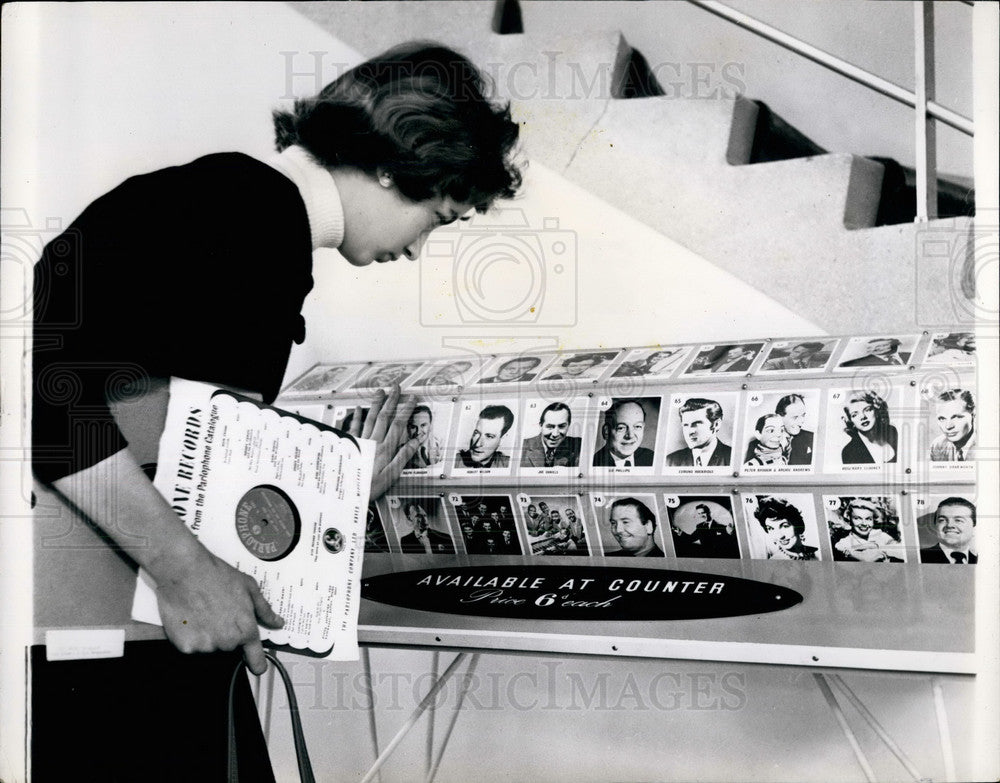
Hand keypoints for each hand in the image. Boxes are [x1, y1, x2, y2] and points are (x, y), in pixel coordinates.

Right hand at [154, 550, 283, 674]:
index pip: (256, 661)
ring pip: (209, 647)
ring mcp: (205, 646)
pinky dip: (190, 636)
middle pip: (229, 648)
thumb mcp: (249, 588)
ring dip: (207, 635)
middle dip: (226, 634)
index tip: (256, 666)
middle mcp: (227, 642)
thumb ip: (264, 610)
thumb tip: (277, 622)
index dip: (257, 664)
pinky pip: (191, 646)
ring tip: (203, 612)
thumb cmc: (217, 575)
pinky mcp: (185, 646)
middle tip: (218, 613)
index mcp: (245, 630)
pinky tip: (191, 617)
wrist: (185, 570)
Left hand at [348, 383, 419, 499]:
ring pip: (370, 418)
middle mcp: (373, 441)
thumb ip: (403, 457)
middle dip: (391, 400)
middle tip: (396, 387)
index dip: (406, 410)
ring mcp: (361, 441)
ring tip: (381, 392)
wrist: (344, 493)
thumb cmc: (369, 487)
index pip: (398, 424)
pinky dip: (357, 416)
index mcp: (385, 449)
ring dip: (376, 404)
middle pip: (384, 416)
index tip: (412, 399)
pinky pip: (354, 427)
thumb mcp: (391, 476)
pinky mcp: (350, 445)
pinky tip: (358, 408)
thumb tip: (415, 441)